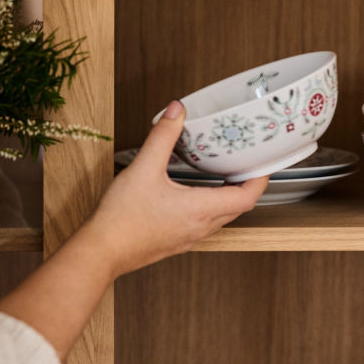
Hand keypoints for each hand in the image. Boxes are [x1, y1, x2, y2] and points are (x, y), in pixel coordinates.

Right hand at [88, 100, 267, 279]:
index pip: (247, 197)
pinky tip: (193, 194)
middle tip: (245, 163)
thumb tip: (176, 111)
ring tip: (223, 174)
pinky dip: (209, 207)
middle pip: (238, 208)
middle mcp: (200, 227)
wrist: (101, 252)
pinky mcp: (177, 242)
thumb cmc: (121, 218)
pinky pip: (204, 224)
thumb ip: (162, 136)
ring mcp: (189, 238)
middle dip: (246, 185)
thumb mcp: (143, 168)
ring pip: (221, 217)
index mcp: (201, 210)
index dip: (260, 179)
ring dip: (227, 197)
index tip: (263, 163)